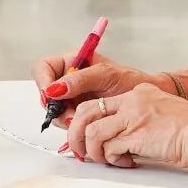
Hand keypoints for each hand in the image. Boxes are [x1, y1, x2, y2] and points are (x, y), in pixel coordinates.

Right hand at [30, 53, 160, 117]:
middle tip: (71, 114)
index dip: (42, 81)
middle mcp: (69, 79)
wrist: (144, 102)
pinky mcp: (77, 113)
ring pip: (53, 110)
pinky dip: (72, 125)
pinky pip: (64, 121)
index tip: (50, 95)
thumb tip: (55, 88)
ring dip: (64, 118)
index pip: (44, 67)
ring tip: (84, 119)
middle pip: (45, 92)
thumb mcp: (107, 76)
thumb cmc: (131, 83)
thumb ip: (80, 79)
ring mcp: (72, 97)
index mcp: (73, 61)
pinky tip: (86, 125)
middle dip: (55, 106)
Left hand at [68, 84, 187, 169]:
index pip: (99, 103)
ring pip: (92, 132)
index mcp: (138, 93)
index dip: (86, 123)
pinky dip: (113, 160)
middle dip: (77, 135)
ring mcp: (133, 116)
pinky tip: (127, 163)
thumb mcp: (160, 114)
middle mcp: (132, 100)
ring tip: (108, 160)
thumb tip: (117, 142)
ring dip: (95, 152)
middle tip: (81, 152)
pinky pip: (110, 148)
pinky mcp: (136, 134)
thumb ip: (137, 122)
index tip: (86, 139)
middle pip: (86, 112)